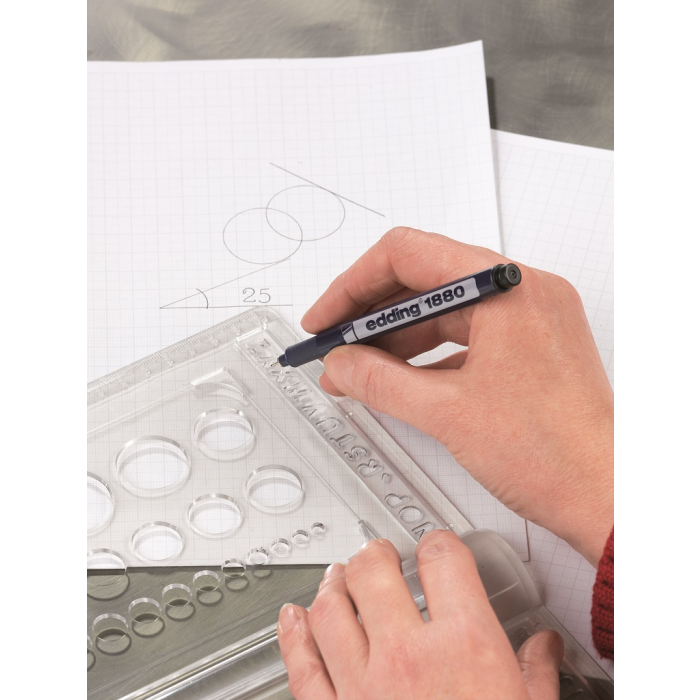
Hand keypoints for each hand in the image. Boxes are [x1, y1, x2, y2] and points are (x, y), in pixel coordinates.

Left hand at [278, 532, 563, 699]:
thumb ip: (536, 675)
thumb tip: (543, 648)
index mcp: (465, 647)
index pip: (444, 561)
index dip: (440, 545)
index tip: (438, 549)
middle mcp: (407, 655)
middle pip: (375, 572)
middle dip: (376, 554)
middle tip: (378, 553)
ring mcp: (363, 686)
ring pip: (330, 608)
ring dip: (331, 583)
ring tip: (337, 574)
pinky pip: (301, 664)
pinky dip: (293, 634)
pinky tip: (292, 618)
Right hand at [303, 227, 612, 565]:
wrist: (608, 498)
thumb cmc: (555, 455)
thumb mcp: (446, 413)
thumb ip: (379, 381)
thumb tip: (340, 364)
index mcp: (507, 287)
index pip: (407, 255)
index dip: (353, 286)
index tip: (326, 318)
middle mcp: (522, 291)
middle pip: (424, 279)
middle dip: (370, 314)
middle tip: (333, 344)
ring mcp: (529, 317)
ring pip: (442, 310)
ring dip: (395, 337)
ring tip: (356, 368)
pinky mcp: (529, 345)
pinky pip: (465, 334)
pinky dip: (426, 353)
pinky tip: (396, 379)